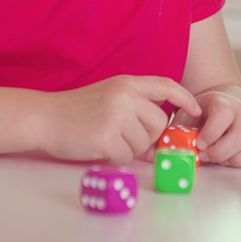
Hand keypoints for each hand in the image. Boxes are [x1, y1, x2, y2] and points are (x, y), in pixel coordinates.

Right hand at [37, 75, 200, 164]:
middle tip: (123, 136)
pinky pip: (126, 156)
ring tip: (106, 138)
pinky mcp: (106, 137)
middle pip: (159, 124)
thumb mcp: (110, 96)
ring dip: (128, 148)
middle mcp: (125, 96)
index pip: (167, 86)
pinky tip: (99, 147)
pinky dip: (115, 158)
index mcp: (128, 83)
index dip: (185, 99)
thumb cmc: (78, 110)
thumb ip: (137, 107)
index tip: (196, 110)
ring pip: (143, 143)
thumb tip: (163, 136)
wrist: (44, 117)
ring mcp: (116, 115)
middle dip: (146, 136)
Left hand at [173, 89, 240, 166]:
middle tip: (206, 156)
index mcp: (222, 102)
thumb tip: (166, 148)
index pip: (223, 114)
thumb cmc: (200, 114)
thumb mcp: (185, 115)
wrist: (220, 102)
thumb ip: (176, 130)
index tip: (199, 144)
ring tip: (222, 158)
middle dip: (220, 152)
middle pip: (240, 135)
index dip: (211, 132)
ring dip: (237, 158)